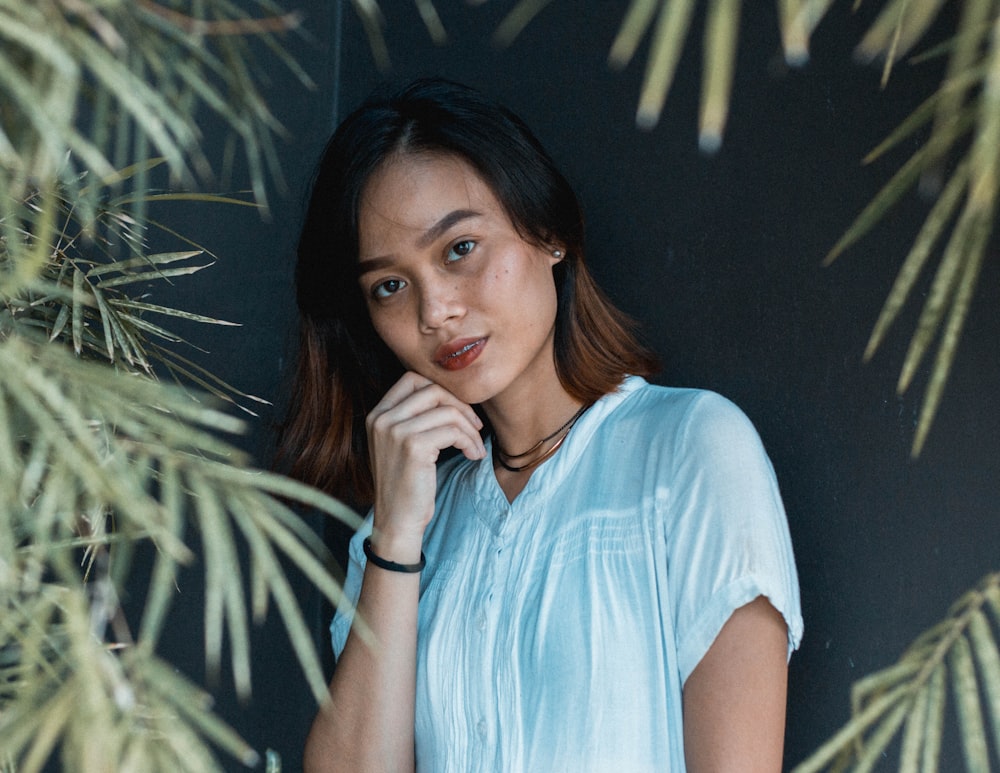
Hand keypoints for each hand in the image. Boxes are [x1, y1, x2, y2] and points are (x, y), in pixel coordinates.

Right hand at [365, 372, 484, 555]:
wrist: (397, 521)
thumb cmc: (406, 485)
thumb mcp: (400, 445)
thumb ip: (414, 419)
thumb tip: (452, 396)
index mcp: (377, 415)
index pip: (412, 379)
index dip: (441, 390)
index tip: (457, 411)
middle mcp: (382, 419)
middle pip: (433, 390)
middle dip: (461, 406)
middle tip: (475, 427)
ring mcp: (396, 431)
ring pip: (448, 411)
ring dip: (470, 429)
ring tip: (476, 447)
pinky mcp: (414, 446)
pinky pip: (453, 431)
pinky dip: (470, 442)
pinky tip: (473, 456)